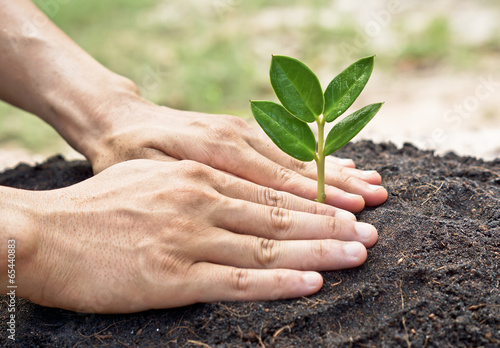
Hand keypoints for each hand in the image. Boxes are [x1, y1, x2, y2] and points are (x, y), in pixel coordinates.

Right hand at [17, 160, 377, 312]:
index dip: (312, 201)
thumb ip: (195, 186)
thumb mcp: (153, 180)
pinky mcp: (172, 276)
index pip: (268, 190)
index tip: (347, 209)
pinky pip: (237, 279)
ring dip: (318, 250)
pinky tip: (310, 282)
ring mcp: (188, 237)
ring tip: (357, 254)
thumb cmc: (97, 207)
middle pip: (279, 214)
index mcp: (197, 176)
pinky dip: (278, 280)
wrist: (43, 233)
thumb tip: (230, 196)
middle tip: (369, 231)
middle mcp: (200, 200)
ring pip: (268, 244)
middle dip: (329, 224)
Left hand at [90, 100, 387, 212]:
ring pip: (295, 156)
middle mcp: (235, 138)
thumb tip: (231, 203)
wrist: (119, 119)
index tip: (349, 213)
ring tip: (373, 182)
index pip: (274, 184)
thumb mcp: (145, 173)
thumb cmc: (128, 153)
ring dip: (335, 171)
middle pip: (294, 169)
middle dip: (338, 188)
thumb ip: (191, 186)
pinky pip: (284, 146)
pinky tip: (340, 163)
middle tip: (377, 203)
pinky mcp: (241, 131)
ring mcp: (241, 132)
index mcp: (214, 152)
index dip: (314, 201)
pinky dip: (314, 159)